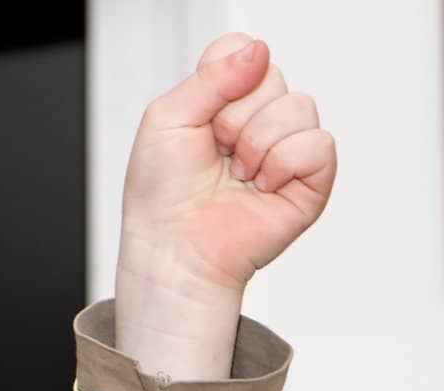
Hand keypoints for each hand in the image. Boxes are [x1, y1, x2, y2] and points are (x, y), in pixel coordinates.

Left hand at [119, 34, 336, 303]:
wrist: (173, 251)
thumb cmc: (160, 196)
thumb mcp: (165, 119)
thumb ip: (211, 75)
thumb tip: (259, 51)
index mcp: (223, 103)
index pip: (244, 53)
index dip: (224, 77)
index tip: (201, 115)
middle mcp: (257, 120)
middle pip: (272, 76)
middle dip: (235, 116)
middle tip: (215, 152)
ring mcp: (286, 148)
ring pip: (300, 106)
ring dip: (257, 143)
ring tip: (236, 175)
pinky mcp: (310, 180)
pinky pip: (319, 143)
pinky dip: (284, 164)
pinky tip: (261, 186)